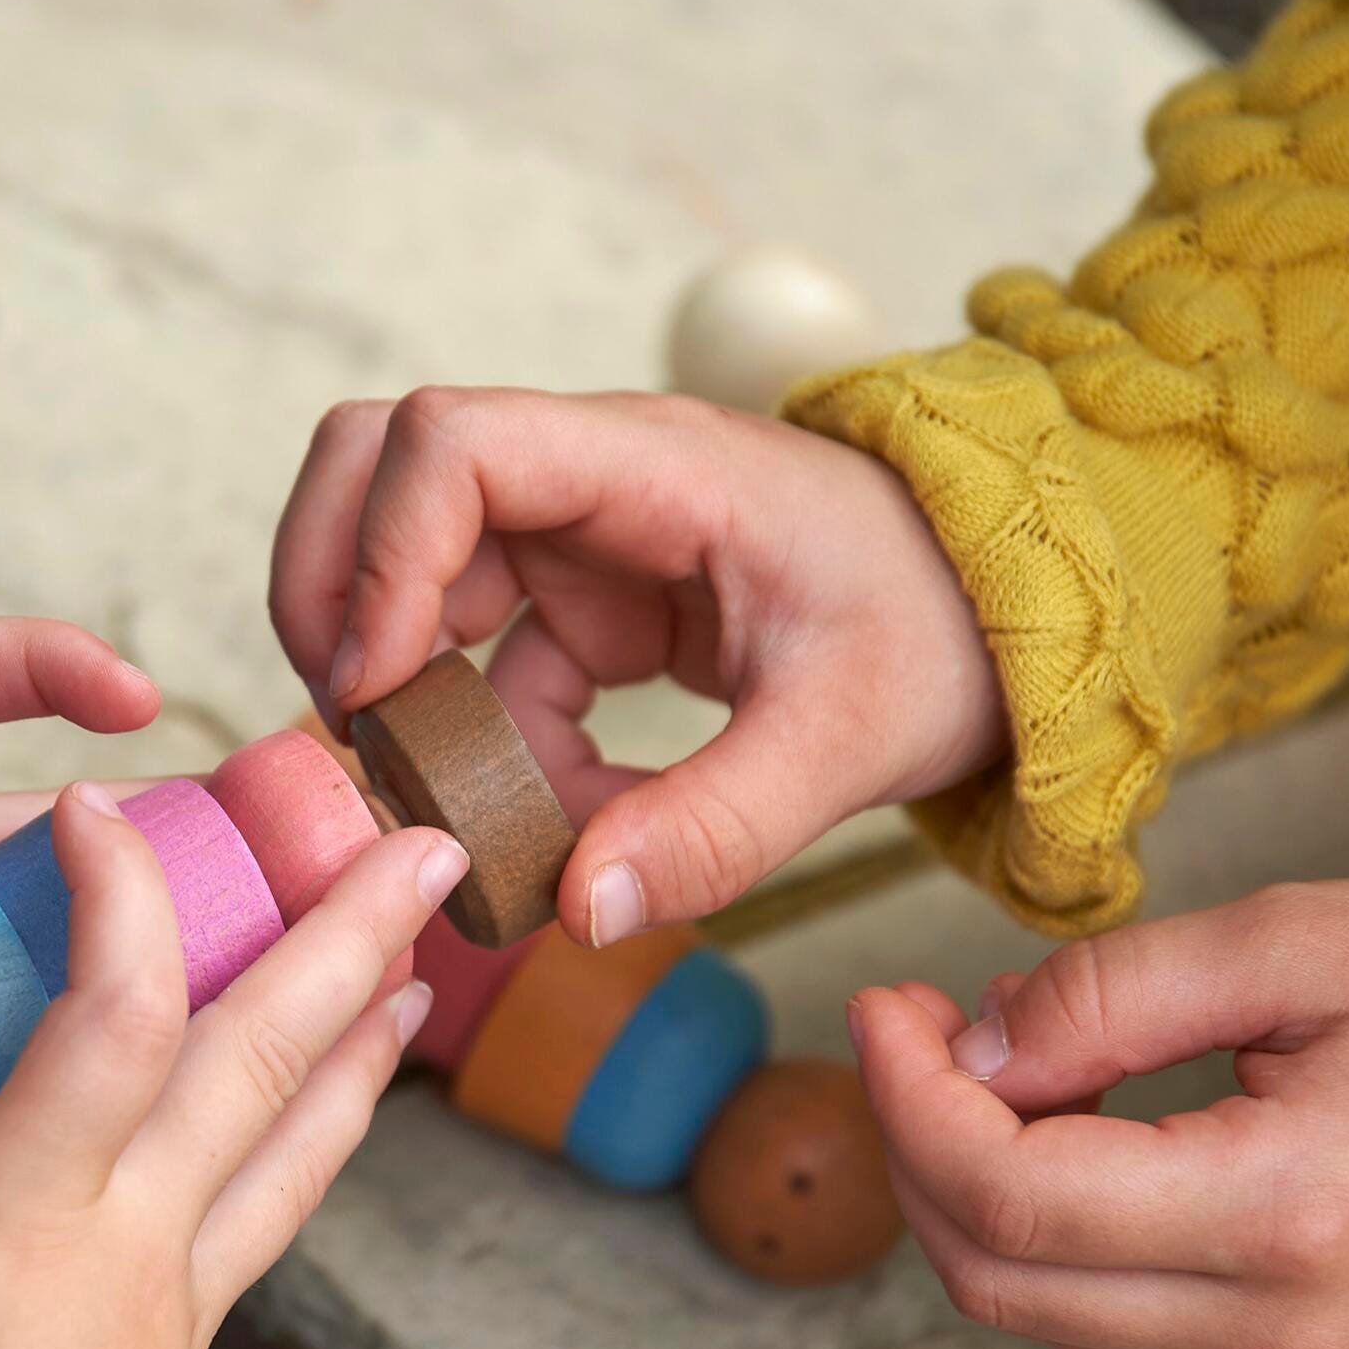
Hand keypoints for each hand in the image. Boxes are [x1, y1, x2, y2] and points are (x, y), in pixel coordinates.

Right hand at [0, 781, 459, 1348]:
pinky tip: (315, 1126)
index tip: (99, 801)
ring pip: (294, 1141)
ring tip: (421, 964)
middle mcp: (129, 1242)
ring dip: (358, 1038)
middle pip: (264, 1055)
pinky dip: (308, 1143)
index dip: (119, 892)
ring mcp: (171, 1308)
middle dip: (349, 933)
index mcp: (29, 1216)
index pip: (111, 1012)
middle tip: (434, 837)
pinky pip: (264, 1218)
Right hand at [270, 387, 1004, 944]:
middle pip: (377, 465)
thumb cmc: (948, 631)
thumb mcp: (850, 739)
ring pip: (409, 568)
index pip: (449, 440)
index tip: (376, 685)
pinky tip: (558, 824)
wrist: (1018, 614)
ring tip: (448, 800)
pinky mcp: (589, 606)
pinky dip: (489, 746)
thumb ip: (717, 826)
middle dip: (330, 588)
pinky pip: (484, 663)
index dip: (380, 553)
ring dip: (402, 684)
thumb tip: (580, 908)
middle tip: (348, 723)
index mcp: (656, 465)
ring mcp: (581, 539)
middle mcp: (593, 481)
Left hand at [852, 878, 1348, 1348]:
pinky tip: (1047, 1114)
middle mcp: (1276, 1326)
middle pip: (993, 1277)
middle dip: (910, 1143)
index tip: (882, 1003)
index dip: (908, 1098)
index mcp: (1286, 1214)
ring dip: (961, 1184)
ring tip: (973, 1052)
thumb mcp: (1289, 941)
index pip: (1010, 1196)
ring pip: (1030, 1308)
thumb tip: (964, 1048)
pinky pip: (1096, 1315)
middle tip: (904, 1021)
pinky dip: (1031, 1221)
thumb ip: (1106, 995)